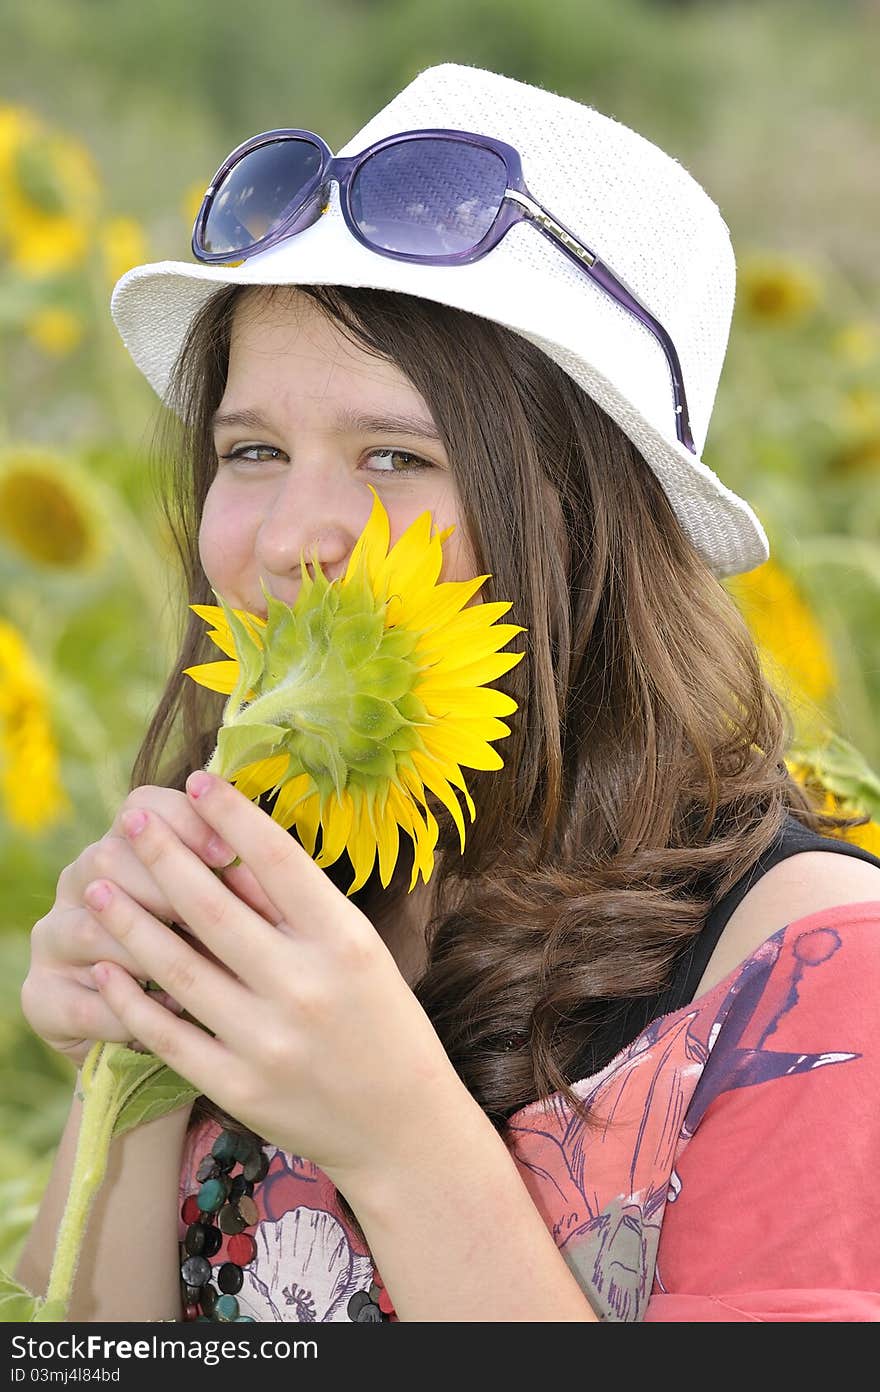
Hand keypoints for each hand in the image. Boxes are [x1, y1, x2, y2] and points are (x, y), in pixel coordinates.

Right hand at [21, 784, 281, 1064]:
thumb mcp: (226, 915)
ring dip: (147, 952)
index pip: (143, 806)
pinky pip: (83, 1001)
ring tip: (198, 973)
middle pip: (109, 857)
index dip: (184, 823)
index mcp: (125, 845)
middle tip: (213, 918)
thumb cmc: (210, 956)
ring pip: (91, 929)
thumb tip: (267, 877)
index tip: (228, 854)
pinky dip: (131, 1009)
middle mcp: (81, 882)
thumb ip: (238, 889)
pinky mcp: (44, 997)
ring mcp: (55, 939)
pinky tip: (174, 1013)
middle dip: (166, 887)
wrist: (164, 1031)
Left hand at [84, 771, 466, 1187]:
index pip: (276, 860)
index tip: (197, 782)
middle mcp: (305, 986)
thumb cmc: (383, 1023)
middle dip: (162, 854)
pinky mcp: (238, 1086)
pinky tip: (106, 964)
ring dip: (129, 920)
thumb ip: (303, 911)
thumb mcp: (363, 953)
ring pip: (176, 965)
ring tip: (101, 885)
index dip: (230, 815)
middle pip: (212, 906)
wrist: (402, 1128)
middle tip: (130, 820)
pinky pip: (166, 1033)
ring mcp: (267, 1040)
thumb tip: (235, 848)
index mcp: (345, 942)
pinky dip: (129, 997)